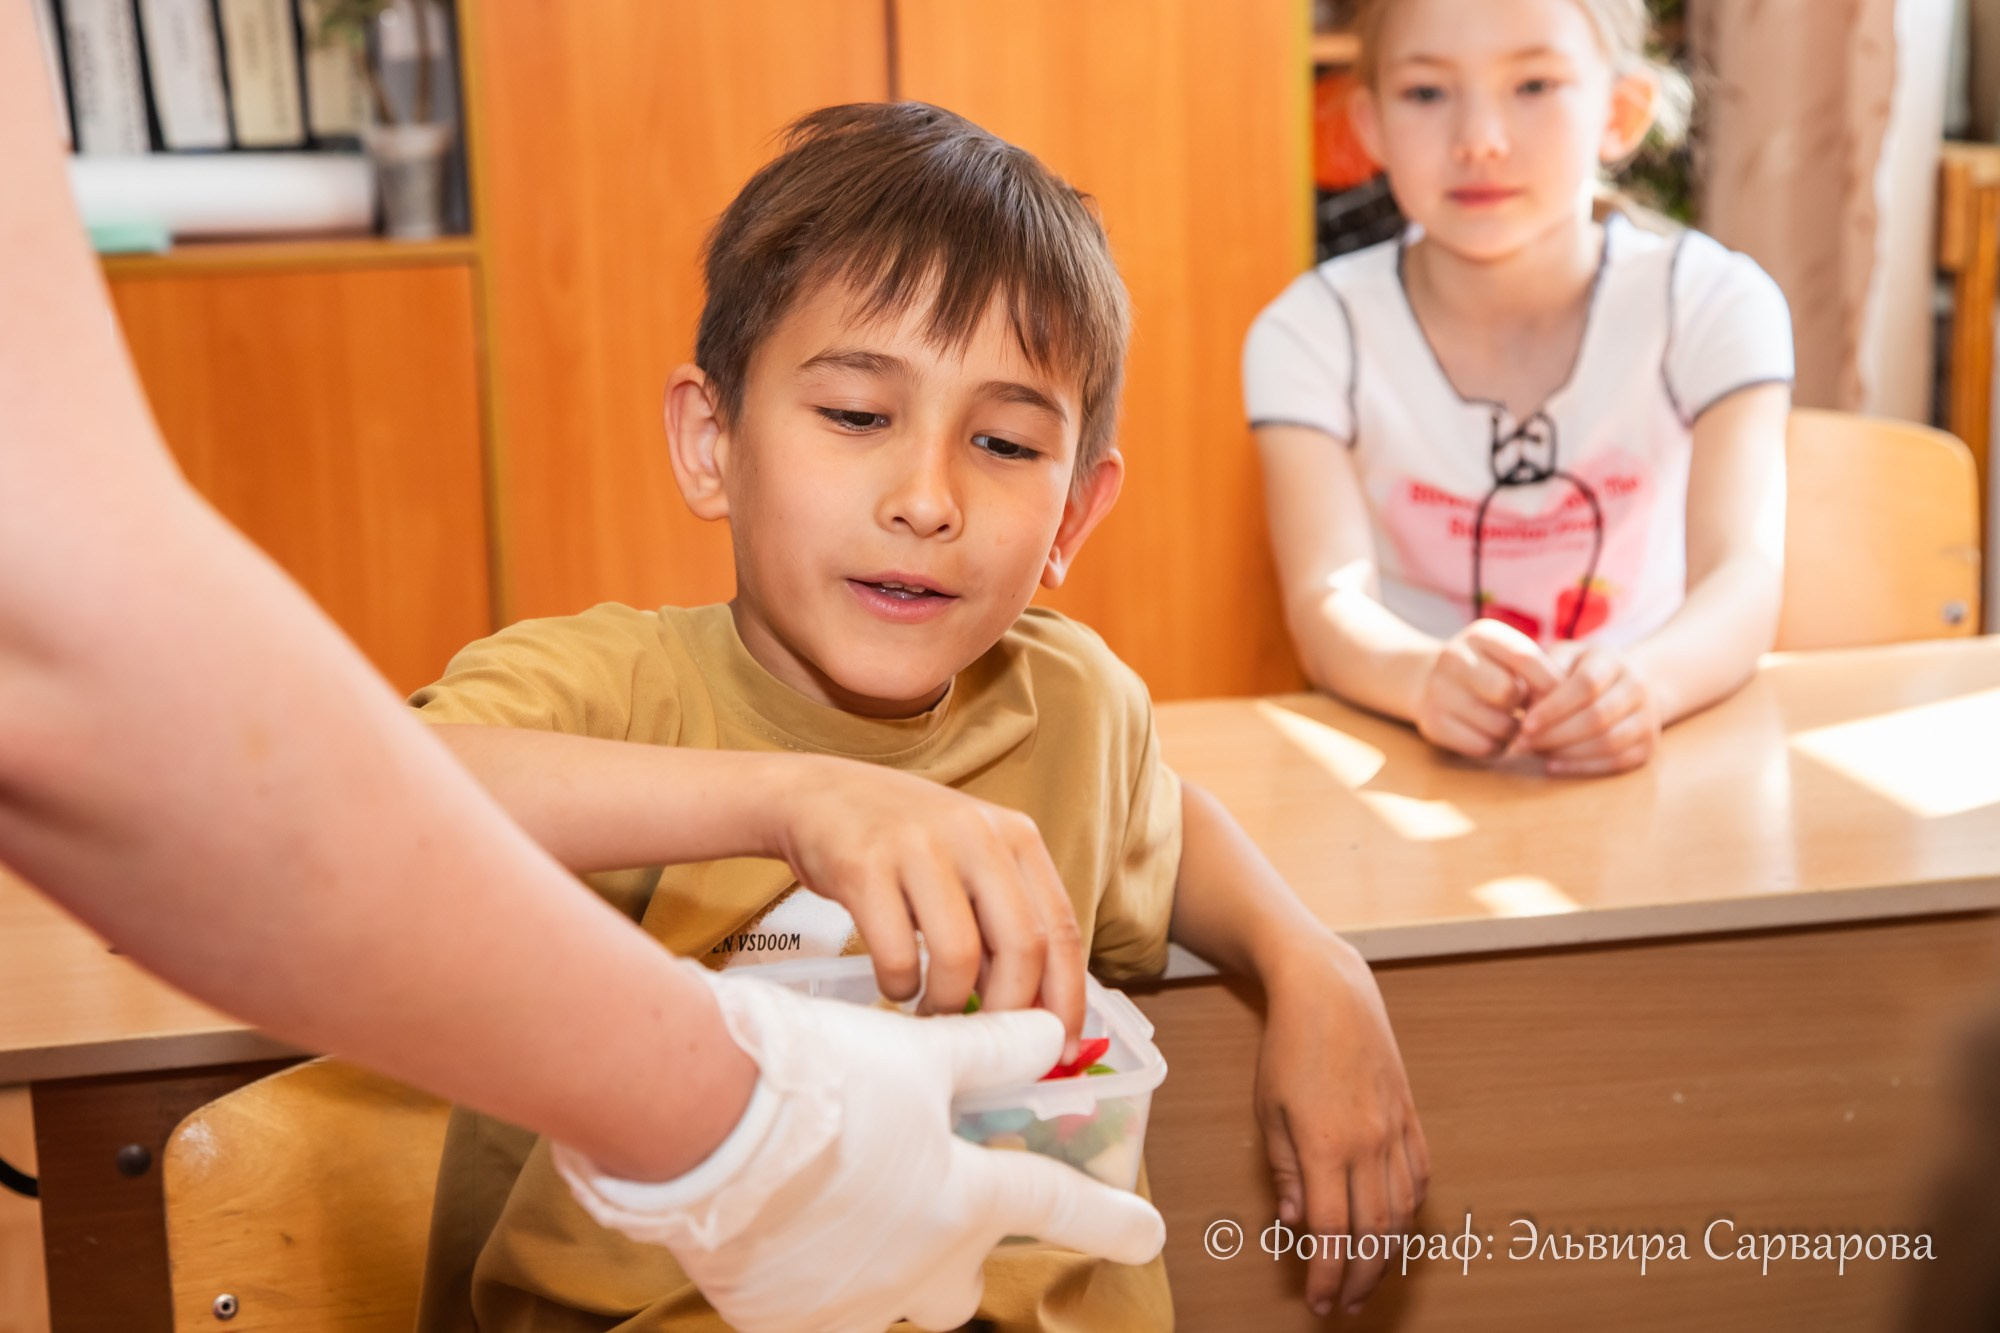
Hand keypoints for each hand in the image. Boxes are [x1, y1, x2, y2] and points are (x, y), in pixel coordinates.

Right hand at [554, 967, 1165, 1332]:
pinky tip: (784, 1227)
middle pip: (961, 1285)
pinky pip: (814, 1309)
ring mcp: (850, 1304)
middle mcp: (918, 1267)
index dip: (1110, 1221)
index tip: (1148, 1235)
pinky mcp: (780, 1319)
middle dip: (961, 1257)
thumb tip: (1047, 1037)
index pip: (1055, 1208)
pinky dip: (811, 1276)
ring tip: (844, 1205)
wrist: (699, 1123)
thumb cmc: (818, 1079)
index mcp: (963, 1200)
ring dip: (882, 1263)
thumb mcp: (916, 1055)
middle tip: (941, 1210)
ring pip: (888, 1301)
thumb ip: (987, 1053)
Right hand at [771, 756, 1084, 1052]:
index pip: (1062, 929)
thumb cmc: (905, 842)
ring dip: (949, 1003)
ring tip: (933, 1009)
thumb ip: (1004, 920)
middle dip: (1009, 1012)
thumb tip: (1034, 1012)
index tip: (1059, 1047)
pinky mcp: (864, 866)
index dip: (1066, 998)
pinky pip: (897, 955)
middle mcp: (976, 834)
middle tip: (988, 1043)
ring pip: (960, 956)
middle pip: (1022, 947)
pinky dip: (900, 986)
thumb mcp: (970, 860)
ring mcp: (919, 847)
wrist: (819, 794)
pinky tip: (896, 983)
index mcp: (1016, 836)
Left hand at [1254, 938, 1429, 1318]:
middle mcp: (1368, 1143)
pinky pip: (1419, 1176)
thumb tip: (1296, 1223)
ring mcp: (1395, 1129)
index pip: (1332, 1231)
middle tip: (1346, 1305)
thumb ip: (1284, 1170)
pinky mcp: (1410, 1115)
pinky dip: (1411, 1212)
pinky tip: (1396, 1229)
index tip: (1319, 1302)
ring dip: (1388, 1255)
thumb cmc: (1289, 1048)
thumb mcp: (1269, 1109)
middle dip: (1360, 1278)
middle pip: (1374, 1232)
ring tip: (1370, 1280)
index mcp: (1325, 1144)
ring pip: (1402, 1212)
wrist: (1330, 993)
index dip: (1327, 1274)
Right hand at [1413, 620, 1561, 760]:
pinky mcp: (1433, 724)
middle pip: (1508, 693)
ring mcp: (1438, 691)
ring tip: (1508, 722)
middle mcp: (1454, 657)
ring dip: (1514, 731)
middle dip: (1526, 707)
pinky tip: (1490, 734)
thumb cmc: (1490, 670)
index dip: (1549, 683)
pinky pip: (1483, 747)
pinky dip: (1496, 747)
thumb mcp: (1510, 657)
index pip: (1526, 658)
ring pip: (1499, 725)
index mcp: (1481, 635)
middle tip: (1526, 709)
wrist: (1430, 681)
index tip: (1561, 698)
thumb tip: (1563, 702)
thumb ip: (1538, 671)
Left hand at [1517, 644, 1662, 776]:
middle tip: (1521, 744)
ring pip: (1609, 742)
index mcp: (1611, 660)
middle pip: (1597, 717)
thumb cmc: (1578, 670)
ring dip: (1566, 753)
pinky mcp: (1648, 745)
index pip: (1587, 684)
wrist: (1625, 684)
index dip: (1554, 708)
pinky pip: (1616, 762)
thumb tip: (1519, 703)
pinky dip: (1581, 767)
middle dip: (1554, 735)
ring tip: (1534, 752)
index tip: (1524, 725)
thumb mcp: (1560, 659)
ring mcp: (1648, 717)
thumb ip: (1541, 675)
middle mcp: (1636, 686)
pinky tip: (1553, 764)